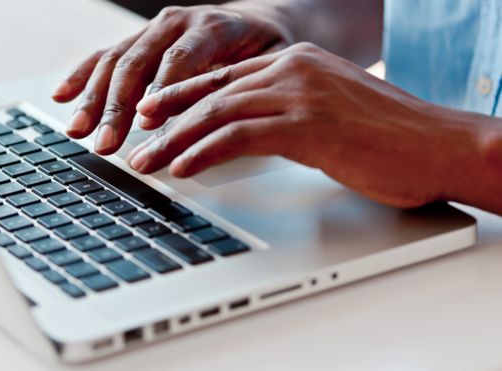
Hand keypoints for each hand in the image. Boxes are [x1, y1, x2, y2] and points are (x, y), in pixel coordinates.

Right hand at [52, 3, 290, 154]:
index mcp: (211, 26)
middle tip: (105, 143)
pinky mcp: (139, 41)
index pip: (179, 59)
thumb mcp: (269, 68)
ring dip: (93, 98)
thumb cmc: (266, 51)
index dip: (161, 92)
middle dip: (116, 107)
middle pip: (138, 63)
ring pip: (115, 61)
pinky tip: (63, 95)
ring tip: (78, 129)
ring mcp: (154, 30)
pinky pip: (105, 56)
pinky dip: (82, 76)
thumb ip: (241, 89)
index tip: (146, 123)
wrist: (257, 25)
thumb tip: (212, 127)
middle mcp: (177, 23)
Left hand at [128, 43, 487, 208]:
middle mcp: (292, 70)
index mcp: (295, 63)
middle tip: (134, 140)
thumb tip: (247, 133)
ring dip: (174, 141)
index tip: (150, 112)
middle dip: (166, 120)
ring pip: (216, 113)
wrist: (438, 145)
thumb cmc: (388, 136)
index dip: (181, 96)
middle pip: (210, 93)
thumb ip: (287, 114)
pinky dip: (205, 152)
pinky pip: (240, 136)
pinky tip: (183, 167)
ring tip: (146, 162)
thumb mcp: (328, 113)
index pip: (222, 78)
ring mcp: (299, 94)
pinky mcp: (307, 125)